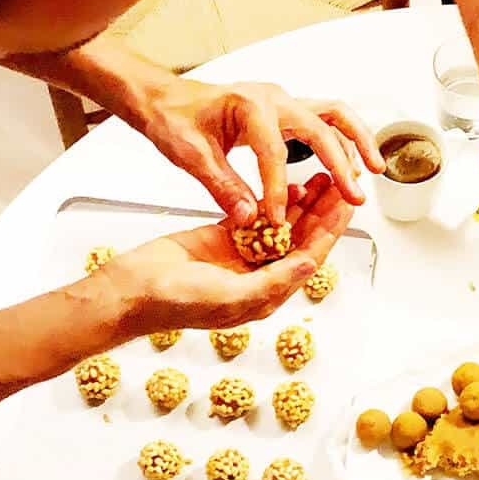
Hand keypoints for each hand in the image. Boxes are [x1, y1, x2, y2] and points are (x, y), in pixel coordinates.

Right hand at [99, 173, 349, 334]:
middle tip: (342, 182)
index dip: (331, 230)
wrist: (130, 290)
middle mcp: (259, 275)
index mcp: (266, 294)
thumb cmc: (173, 303)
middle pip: (302, 238)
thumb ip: (271, 282)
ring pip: (282, 224)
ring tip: (322, 177)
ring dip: (303, 203)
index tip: (348, 205)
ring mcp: (241, 255)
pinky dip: (273, 201)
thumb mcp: (229, 297)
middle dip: (323, 211)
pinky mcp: (223, 237)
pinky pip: (257, 217)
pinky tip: (289, 184)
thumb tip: (310, 265)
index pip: (309, 257)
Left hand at [135, 77, 382, 224]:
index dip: (278, 188)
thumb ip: (223, 186)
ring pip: (334, 114)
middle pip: (323, 126)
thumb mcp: (190, 155)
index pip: (274, 152)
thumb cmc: (173, 118)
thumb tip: (250, 216)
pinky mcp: (285, 113)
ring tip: (374, 170)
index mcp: (250, 106)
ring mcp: (283, 103)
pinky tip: (349, 164)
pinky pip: (325, 121)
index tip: (279, 218)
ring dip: (357, 141)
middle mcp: (274, 99)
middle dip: (342, 164)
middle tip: (355, 195)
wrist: (165, 98)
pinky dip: (343, 140)